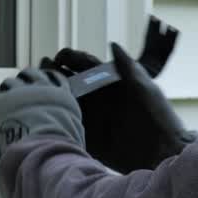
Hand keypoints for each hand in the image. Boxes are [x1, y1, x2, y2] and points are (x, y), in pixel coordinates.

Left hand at [0, 68, 84, 158]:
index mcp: (61, 95)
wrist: (45, 151)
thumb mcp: (74, 131)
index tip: (40, 84)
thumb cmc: (61, 148)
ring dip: (6, 92)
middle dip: (23, 80)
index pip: (54, 77)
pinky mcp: (1, 101)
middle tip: (18, 91)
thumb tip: (67, 128)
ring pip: (9, 82)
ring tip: (2, 104)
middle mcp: (41, 88)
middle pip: (30, 73)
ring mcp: (20, 92)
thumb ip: (69, 122)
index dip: (45, 79)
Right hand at [44, 39, 196, 172]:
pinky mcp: (89, 137)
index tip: (59, 56)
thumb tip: (113, 44)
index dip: (71, 57)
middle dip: (53, 73)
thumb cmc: (159, 118)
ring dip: (50, 95)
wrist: (163, 153)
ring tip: (35, 90)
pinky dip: (54, 120)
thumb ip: (128, 68)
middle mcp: (98, 97)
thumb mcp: (145, 89)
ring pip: (65, 102)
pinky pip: (67, 126)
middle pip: (70, 80)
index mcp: (111, 82)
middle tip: (42, 71)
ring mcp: (92, 117)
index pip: (85, 64)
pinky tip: (41, 116)